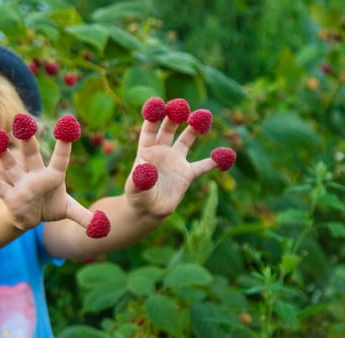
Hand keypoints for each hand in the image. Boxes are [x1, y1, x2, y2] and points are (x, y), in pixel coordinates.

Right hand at [0, 114, 90, 230]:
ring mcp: (19, 182)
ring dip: (2, 153)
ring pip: (10, 165)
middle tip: (22, 120)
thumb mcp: (67, 210)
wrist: (28, 216)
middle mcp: (34, 174)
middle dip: (26, 139)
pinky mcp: (7, 194)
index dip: (64, 144)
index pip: (60, 159)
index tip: (68, 123)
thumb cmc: (49, 206)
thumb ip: (83, 216)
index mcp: (52, 175)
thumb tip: (102, 226)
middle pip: (30, 154)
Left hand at [124, 98, 221, 217]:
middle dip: (174, 116)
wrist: (149, 211)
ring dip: (194, 128)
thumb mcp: (136, 188)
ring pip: (186, 140)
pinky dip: (215, 160)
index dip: (153, 116)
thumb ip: (140, 178)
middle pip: (168, 129)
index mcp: (146, 151)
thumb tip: (144, 168)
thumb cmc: (138, 197)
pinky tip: (226, 153)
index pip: (150, 130)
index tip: (158, 103)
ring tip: (204, 115)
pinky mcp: (187, 174)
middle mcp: (162, 152)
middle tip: (182, 105)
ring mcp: (176, 161)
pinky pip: (203, 165)